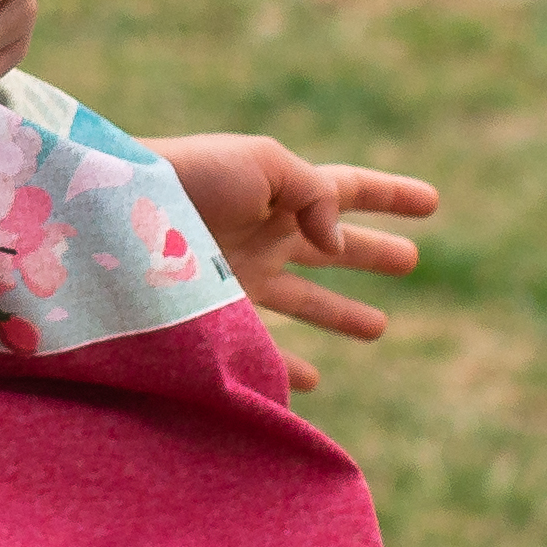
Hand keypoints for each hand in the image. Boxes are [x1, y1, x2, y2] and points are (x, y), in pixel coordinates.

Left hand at [158, 134, 436, 398]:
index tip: (433, 202)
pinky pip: (263, 347)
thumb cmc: (188, 178)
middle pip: (333, 245)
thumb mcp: (262, 165)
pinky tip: (311, 380)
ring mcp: (240, 275)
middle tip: (412, 263)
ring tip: (380, 328)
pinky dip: (288, 366)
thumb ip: (314, 196)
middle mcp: (265, 233)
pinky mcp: (217, 316)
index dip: (392, 195)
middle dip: (373, 252)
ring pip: (307, 298)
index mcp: (282, 191)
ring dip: (343, 312)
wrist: (113, 215)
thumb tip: (338, 240)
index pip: (349, 190)